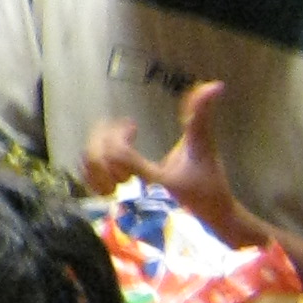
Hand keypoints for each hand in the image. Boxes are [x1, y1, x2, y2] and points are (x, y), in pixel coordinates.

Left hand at [85, 80, 251, 242]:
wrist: (210, 217)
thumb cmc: (207, 184)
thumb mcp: (204, 149)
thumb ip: (201, 117)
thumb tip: (214, 86)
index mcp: (152, 179)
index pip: (118, 154)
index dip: (119, 134)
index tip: (132, 127)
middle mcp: (132, 192)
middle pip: (95, 160)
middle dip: (102, 138)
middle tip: (120, 130)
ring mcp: (122, 200)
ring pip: (88, 173)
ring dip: (97, 151)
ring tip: (115, 143)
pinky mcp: (117, 204)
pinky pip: (90, 184)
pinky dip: (92, 166)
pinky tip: (108, 158)